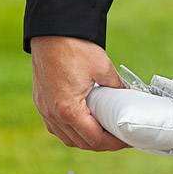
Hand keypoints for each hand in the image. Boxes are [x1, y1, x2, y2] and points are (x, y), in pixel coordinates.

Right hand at [31, 36, 129, 150]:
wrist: (51, 29)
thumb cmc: (74, 46)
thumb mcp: (104, 68)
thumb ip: (119, 87)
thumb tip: (132, 96)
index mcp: (69, 110)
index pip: (95, 140)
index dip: (115, 144)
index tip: (127, 140)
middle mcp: (53, 114)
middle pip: (81, 143)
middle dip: (103, 144)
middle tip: (120, 138)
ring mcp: (44, 109)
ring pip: (67, 138)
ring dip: (86, 139)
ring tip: (104, 133)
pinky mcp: (41, 101)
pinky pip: (56, 127)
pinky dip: (72, 130)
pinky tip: (84, 124)